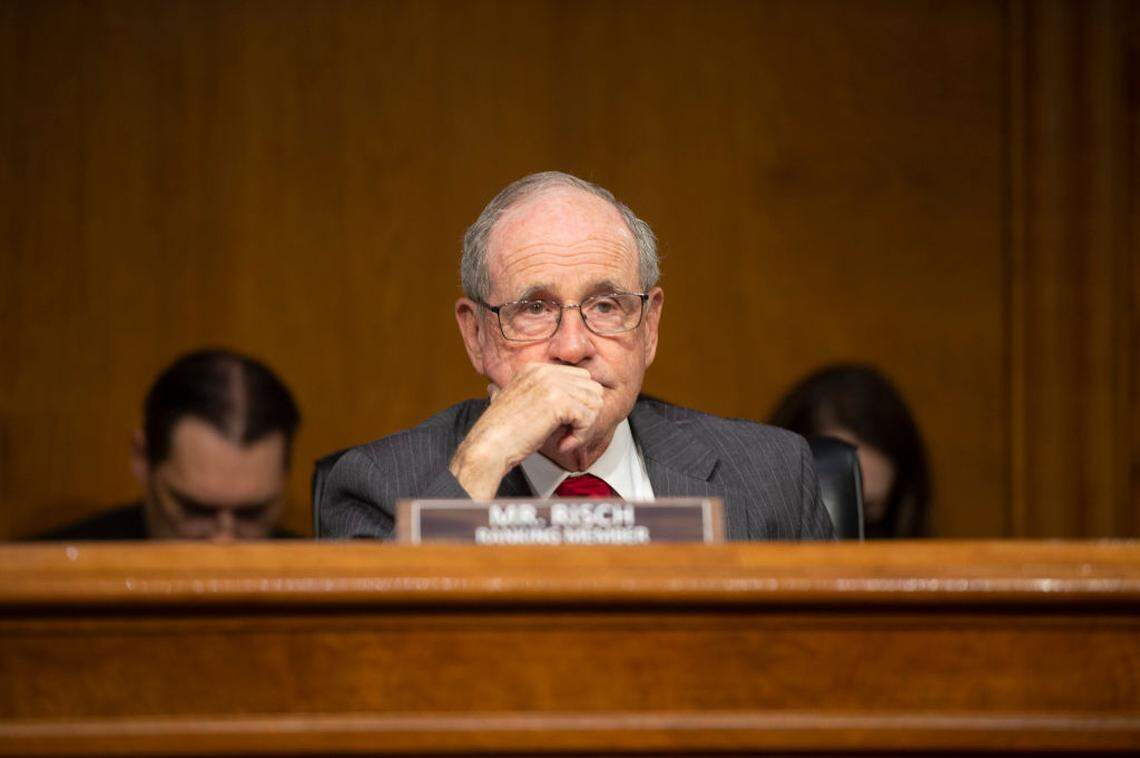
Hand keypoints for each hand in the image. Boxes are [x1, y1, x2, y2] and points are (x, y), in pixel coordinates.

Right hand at [449, 364, 603, 498]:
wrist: (488, 446)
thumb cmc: (502, 433)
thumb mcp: (522, 404)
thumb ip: (541, 396)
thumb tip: (567, 403)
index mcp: (535, 369)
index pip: (580, 377)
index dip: (579, 403)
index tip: (566, 423)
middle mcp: (544, 371)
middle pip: (592, 387)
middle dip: (587, 413)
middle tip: (571, 432)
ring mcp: (552, 384)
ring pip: (594, 402)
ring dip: (585, 426)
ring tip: (567, 439)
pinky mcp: (558, 401)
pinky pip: (588, 418)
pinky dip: (581, 436)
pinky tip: (563, 444)